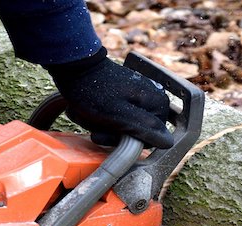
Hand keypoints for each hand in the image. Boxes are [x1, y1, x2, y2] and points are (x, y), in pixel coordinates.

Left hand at [46, 47, 172, 148]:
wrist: (73, 67)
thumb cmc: (93, 92)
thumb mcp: (120, 115)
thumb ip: (145, 128)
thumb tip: (168, 142)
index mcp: (157, 103)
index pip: (149, 139)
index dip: (129, 141)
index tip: (110, 133)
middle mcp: (152, 99)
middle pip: (136, 133)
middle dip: (112, 133)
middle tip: (95, 126)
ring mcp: (138, 97)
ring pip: (122, 127)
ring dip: (102, 126)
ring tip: (89, 115)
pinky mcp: (124, 96)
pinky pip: (115, 117)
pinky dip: (100, 118)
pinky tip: (89, 112)